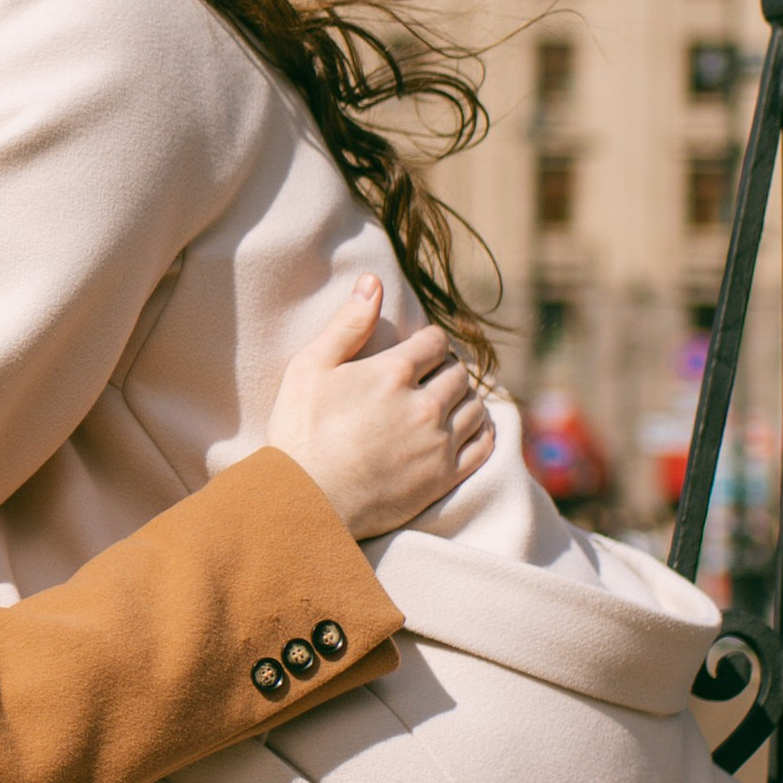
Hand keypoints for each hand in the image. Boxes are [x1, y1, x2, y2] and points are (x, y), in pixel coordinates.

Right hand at [263, 275, 494, 537]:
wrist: (304, 501)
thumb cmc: (299, 431)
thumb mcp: (310, 367)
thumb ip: (347, 324)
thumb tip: (373, 281)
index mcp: (393, 372)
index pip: (435, 342)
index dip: (429, 342)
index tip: (420, 351)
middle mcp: (424, 404)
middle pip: (458, 373)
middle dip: (446, 369)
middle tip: (431, 376)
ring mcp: (438, 443)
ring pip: (475, 406)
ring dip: (465, 398)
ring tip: (446, 401)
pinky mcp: (444, 477)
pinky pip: (484, 445)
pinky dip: (483, 430)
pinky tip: (470, 427)